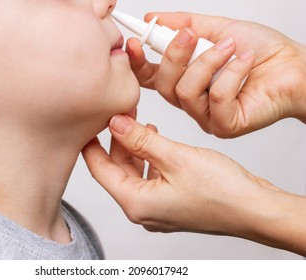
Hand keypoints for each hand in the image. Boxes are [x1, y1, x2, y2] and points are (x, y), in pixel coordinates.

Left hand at [82, 115, 305, 255]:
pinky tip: (156, 138)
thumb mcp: (174, 157)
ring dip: (135, 147)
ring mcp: (157, 207)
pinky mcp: (171, 201)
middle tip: (120, 114)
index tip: (87, 125)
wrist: (253, 208)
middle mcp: (143, 209)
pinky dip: (149, 156)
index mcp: (136, 203)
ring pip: (134, 171)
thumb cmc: (220, 191)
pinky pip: (150, 176)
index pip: (99, 171)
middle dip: (117, 141)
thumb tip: (115, 124)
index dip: (91, 146)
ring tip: (139, 122)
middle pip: (116, 170)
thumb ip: (140, 140)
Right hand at [127, 12, 305, 136]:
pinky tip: (245, 62)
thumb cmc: (261, 51)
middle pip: (163, 86)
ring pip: (185, 93)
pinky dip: (230, 74)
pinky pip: (215, 100)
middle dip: (174, 56)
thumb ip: (184, 25)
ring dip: (207, 63)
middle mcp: (192, 101)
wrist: (295, 67)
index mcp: (186, 79)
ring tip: (229, 46)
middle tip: (190, 35)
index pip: (151, 76)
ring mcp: (206, 116)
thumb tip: (153, 18)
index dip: (138, 62)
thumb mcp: (217, 29)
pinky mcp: (224, 125)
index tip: (135, 41)